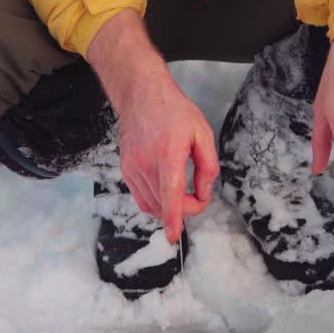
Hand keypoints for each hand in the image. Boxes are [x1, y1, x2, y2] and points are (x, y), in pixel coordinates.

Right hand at [87, 10, 218, 242]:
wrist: (142, 96)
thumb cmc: (174, 112)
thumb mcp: (202, 133)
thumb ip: (208, 166)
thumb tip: (204, 192)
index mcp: (168, 153)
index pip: (169, 192)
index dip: (174, 217)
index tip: (174, 236)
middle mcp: (145, 163)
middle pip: (163, 204)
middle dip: (185, 209)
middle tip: (199, 196)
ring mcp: (132, 168)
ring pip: (151, 205)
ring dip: (170, 209)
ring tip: (185, 194)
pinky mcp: (125, 170)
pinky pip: (141, 198)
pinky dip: (156, 203)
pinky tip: (167, 192)